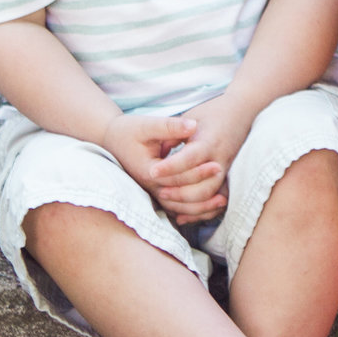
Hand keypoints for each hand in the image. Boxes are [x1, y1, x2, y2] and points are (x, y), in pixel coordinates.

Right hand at [102, 109, 227, 223]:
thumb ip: (169, 126)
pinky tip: (210, 207)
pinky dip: (193, 211)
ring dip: (201, 207)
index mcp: (148, 170)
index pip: (177, 177)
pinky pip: (176, 209)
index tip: (216, 164)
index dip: (197, 171)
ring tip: (223, 201)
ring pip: (179, 208)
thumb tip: (192, 125)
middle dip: (203, 190)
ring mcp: (154, 192)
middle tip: (226, 183)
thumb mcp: (146, 125)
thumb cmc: (129, 130)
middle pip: (180, 197)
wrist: (111, 141)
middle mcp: (151, 186)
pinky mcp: (157, 193)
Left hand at [155, 93, 263, 220]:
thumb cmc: (212, 112)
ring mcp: (227, 169)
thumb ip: (174, 134)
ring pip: (211, 195)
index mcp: (209, 141)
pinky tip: (183, 216)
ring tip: (168, 200)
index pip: (190, 158)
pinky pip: (216, 200)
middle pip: (203, 184)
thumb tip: (159, 153)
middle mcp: (221, 158)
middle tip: (159, 191)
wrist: (242, 111)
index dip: (171, 167)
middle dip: (180, 191)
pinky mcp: (228, 176)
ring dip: (189, 203)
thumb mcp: (190, 116)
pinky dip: (201, 211)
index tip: (152, 172)